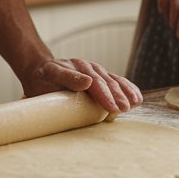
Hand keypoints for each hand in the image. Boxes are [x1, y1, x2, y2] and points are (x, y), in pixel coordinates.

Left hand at [21, 57, 142, 113]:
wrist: (41, 70)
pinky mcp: (101, 77)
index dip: (102, 95)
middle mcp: (88, 68)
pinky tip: (137, 98)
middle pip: (105, 82)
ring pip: (114, 81)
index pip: (92, 82)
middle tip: (124, 109)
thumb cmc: (43, 78)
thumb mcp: (49, 75)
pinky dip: (128, 89)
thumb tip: (87, 82)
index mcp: (75, 68)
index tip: (111, 108)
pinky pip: (117, 81)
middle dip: (116, 96)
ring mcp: (96, 71)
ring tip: (134, 104)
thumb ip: (67, 78)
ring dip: (125, 93)